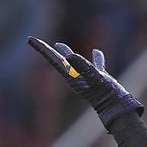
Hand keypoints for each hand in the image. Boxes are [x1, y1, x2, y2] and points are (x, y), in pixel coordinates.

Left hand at [27, 37, 141, 130]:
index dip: (42, 48)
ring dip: (66, 53)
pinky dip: (95, 58)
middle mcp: (76, 77)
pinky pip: (95, 65)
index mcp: (71, 76)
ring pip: (74, 62)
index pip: (53, 59)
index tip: (30, 39)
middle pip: (59, 60)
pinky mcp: (99, 79)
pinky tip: (96, 51)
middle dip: (47, 51)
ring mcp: (87, 78)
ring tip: (58, 45)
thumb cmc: (104, 94)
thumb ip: (82, 67)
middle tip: (34, 41)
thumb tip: (69, 56)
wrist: (116, 107)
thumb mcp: (94, 78)